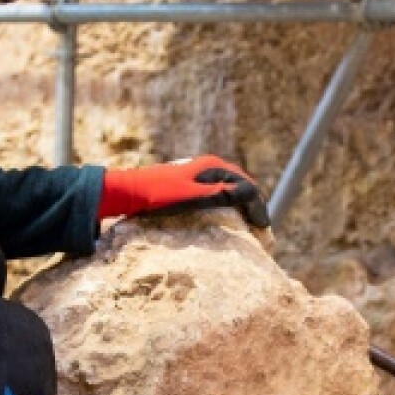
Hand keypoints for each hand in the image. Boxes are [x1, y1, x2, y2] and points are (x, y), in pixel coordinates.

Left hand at [99, 157, 269, 229]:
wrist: (131, 191)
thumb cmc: (160, 195)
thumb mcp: (194, 196)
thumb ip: (222, 194)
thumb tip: (252, 194)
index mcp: (214, 167)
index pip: (247, 185)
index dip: (258, 206)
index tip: (263, 227)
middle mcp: (210, 167)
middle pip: (242, 185)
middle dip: (253, 204)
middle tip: (261, 226)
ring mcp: (200, 174)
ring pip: (230, 189)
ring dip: (242, 204)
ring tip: (249, 224)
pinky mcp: (191, 184)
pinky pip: (218, 192)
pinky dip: (228, 204)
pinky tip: (227, 217)